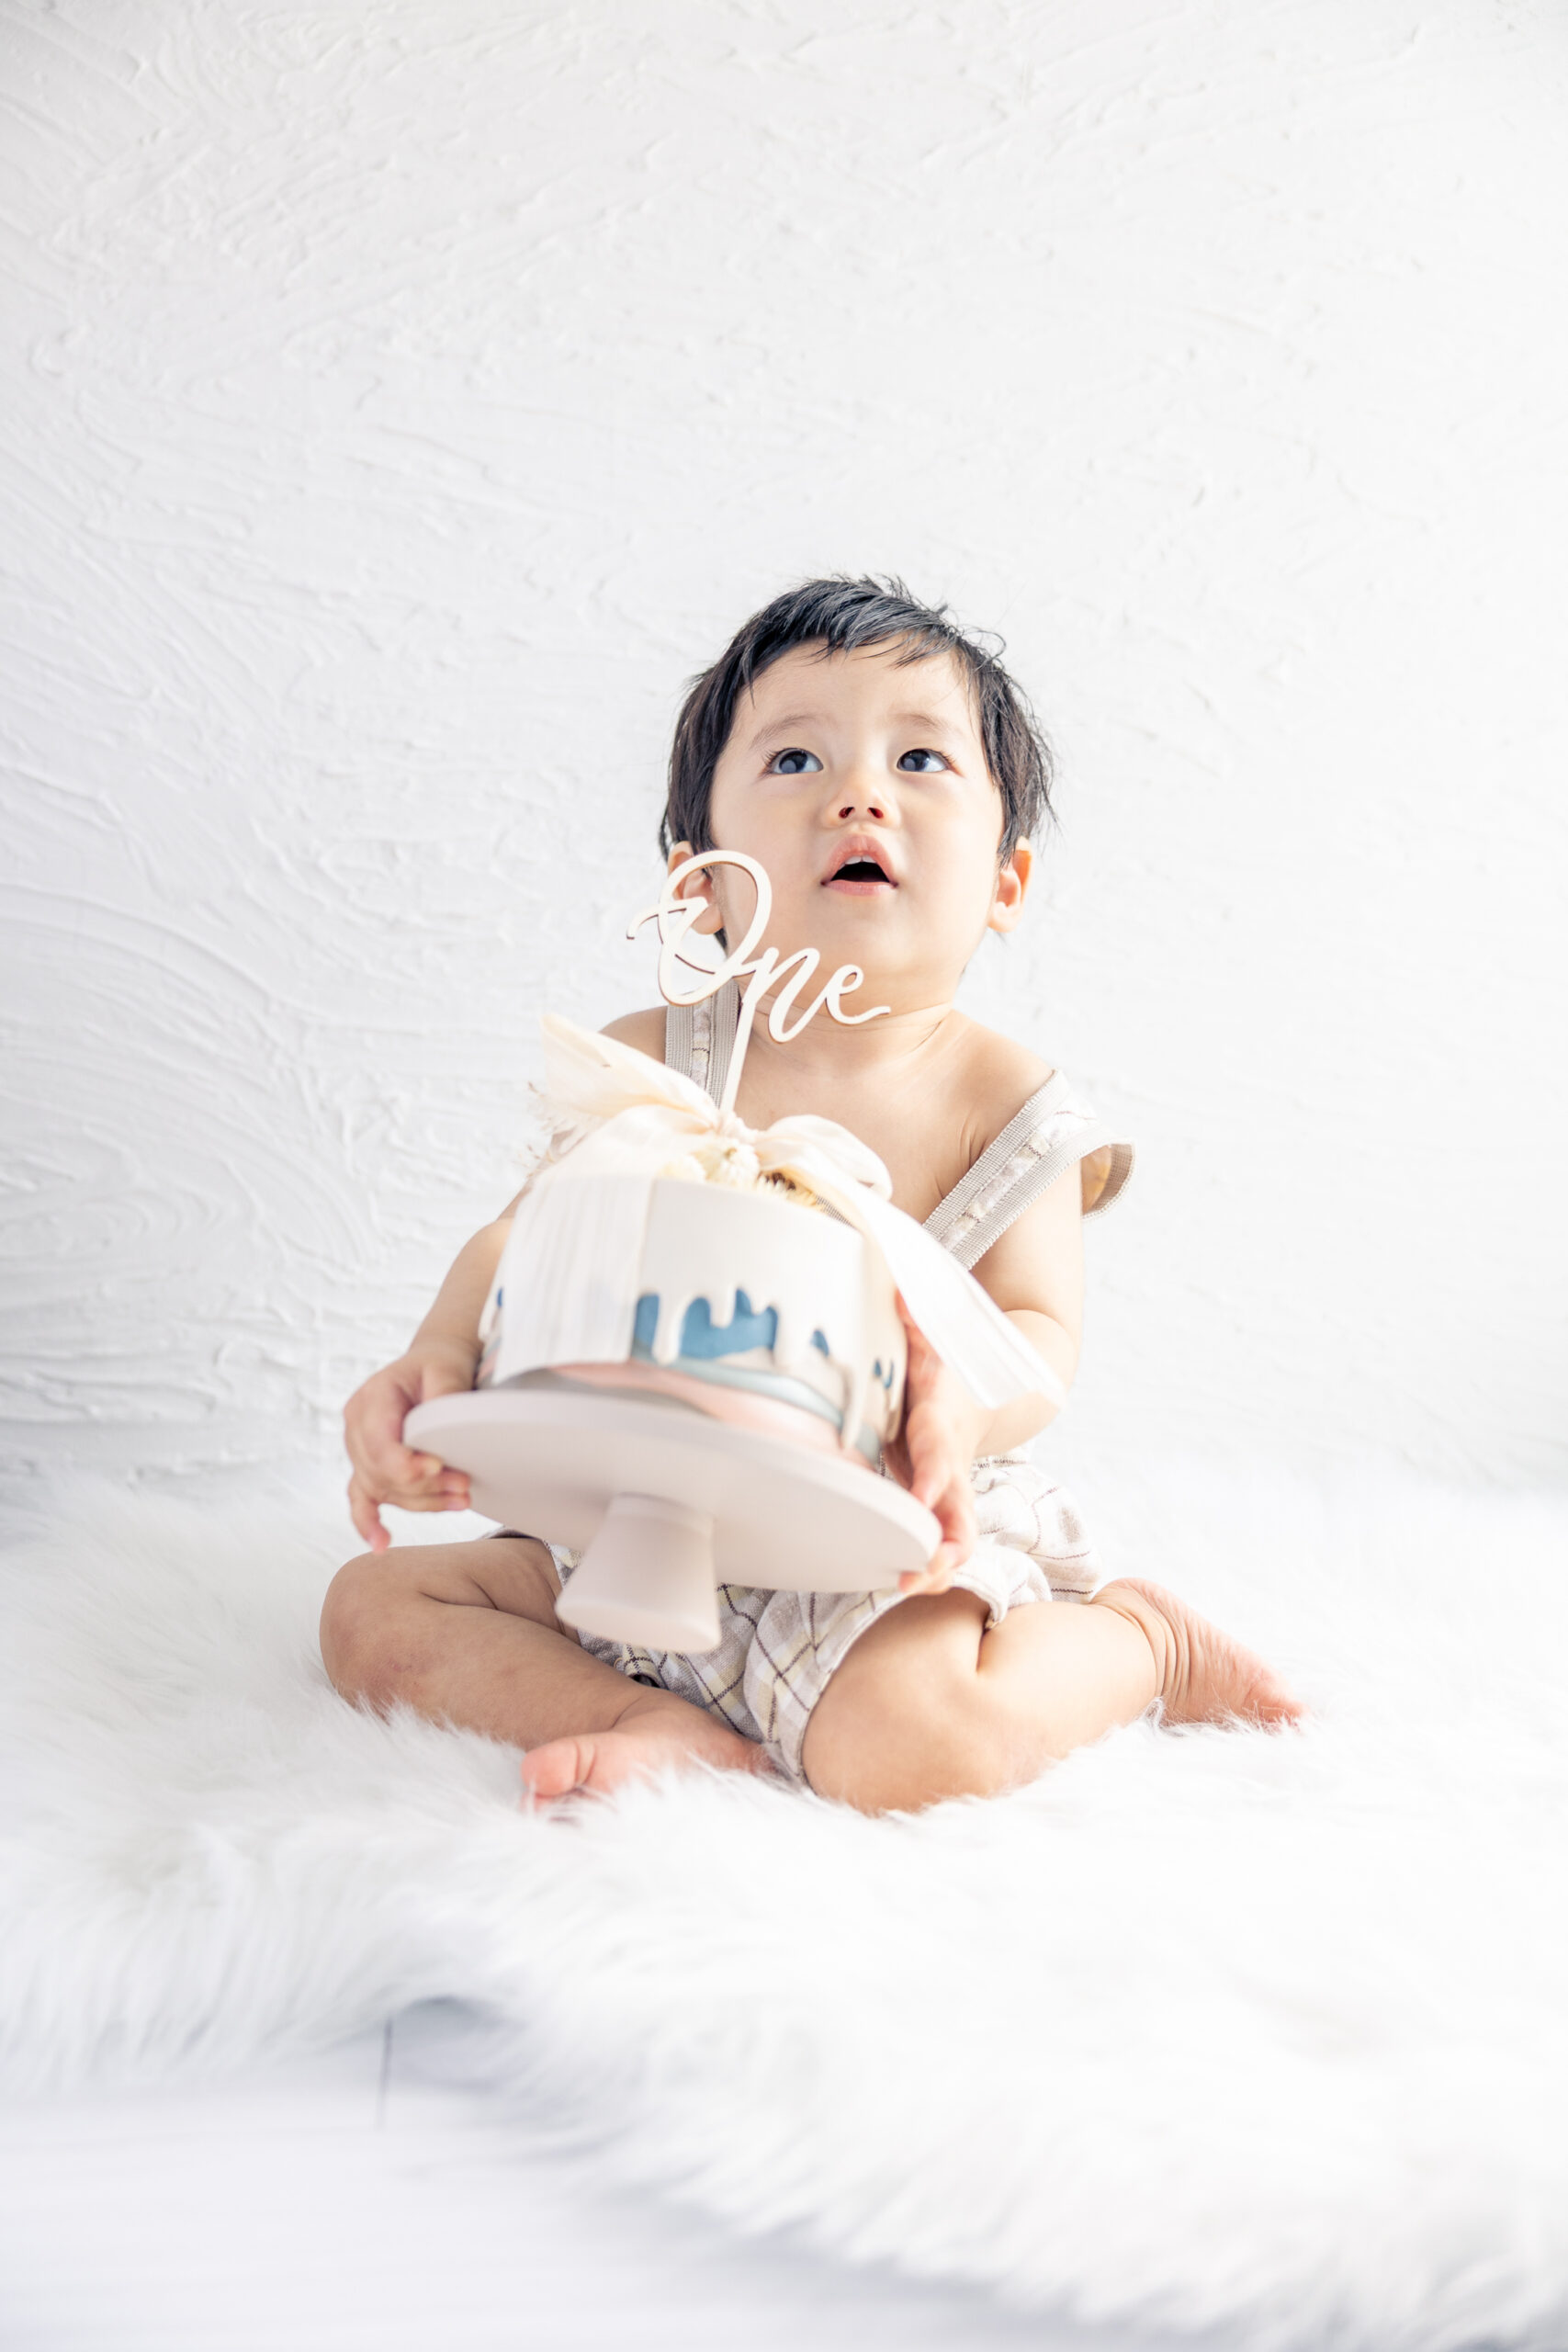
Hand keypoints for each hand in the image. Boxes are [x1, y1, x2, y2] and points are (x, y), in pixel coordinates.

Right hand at [343, 1336, 479, 1551]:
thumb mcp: (446, 1368)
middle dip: (424, 1484)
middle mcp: (357, 1427)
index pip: (378, 1442)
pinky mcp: (368, 1469)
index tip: (438, 1466)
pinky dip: (368, 1523)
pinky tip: (381, 1544)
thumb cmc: (438, 1366)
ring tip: (460, 1499)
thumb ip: (444, 1394)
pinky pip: (360, 1501)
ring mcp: (359, 1451)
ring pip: (383, 1490)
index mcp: (371, 1398)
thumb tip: (448, 1423)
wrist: (431, 1367)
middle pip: (382, 1471)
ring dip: (422, 1501)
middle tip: (464, 1484)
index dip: (405, 1462)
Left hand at [880, 1295, 980, 1596]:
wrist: (972, 1397)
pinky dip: (928, 1566)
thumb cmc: (937, 1374)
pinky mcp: (939, 1510)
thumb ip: (913, 1322)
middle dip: (946, 1544)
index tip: (920, 1500)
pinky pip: (940, 1544)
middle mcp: (951, 1466)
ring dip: (937, 1565)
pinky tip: (901, 1581)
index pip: (940, 1452)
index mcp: (942, 1425)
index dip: (934, 1478)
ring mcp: (949, 1493)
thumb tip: (897, 1293)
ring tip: (907, 1584)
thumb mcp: (928, 1343)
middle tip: (922, 1570)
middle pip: (960, 1512)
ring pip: (956, 1538)